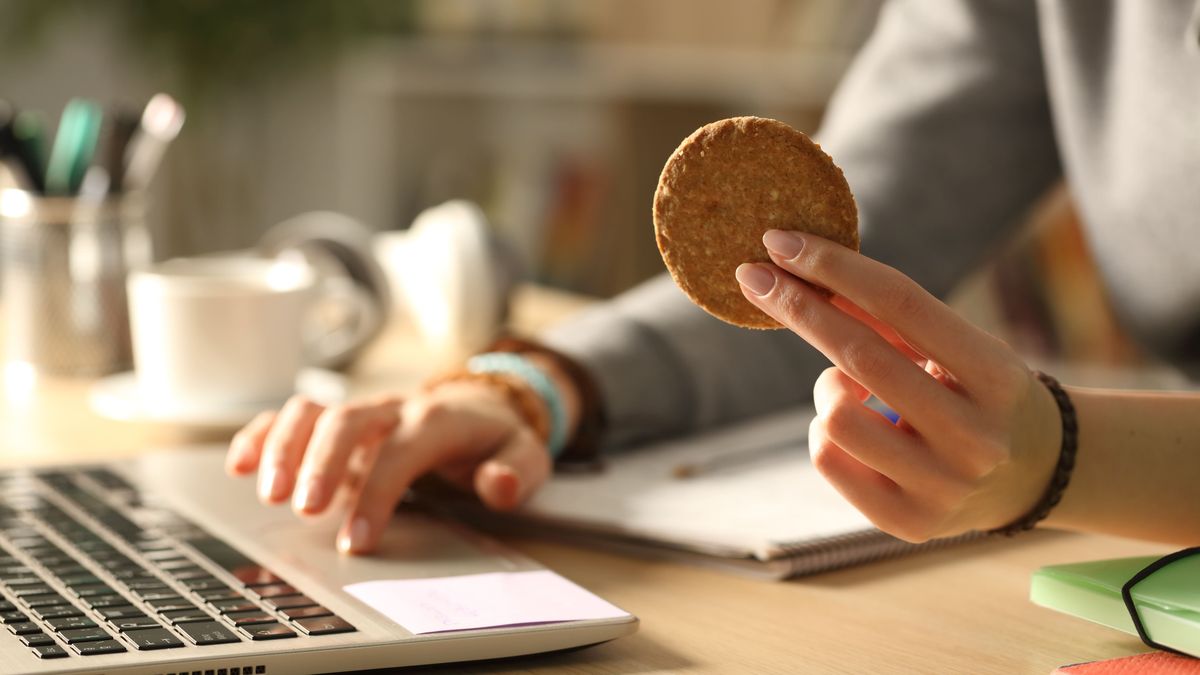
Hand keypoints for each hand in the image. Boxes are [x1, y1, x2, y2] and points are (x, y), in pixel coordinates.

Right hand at [224, 381, 552, 553]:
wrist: (485, 402)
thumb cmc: (496, 438)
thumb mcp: (527, 454)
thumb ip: (517, 471)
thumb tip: (496, 485)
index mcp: (439, 418)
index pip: (402, 450)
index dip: (377, 493)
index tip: (357, 541)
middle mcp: (394, 407)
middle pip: (348, 422)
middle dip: (321, 463)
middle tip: (305, 510)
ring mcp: (363, 409)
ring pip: (314, 410)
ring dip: (284, 446)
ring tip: (268, 493)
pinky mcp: (339, 417)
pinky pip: (294, 414)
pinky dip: (262, 433)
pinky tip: (237, 463)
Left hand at [735, 230, 1061, 540]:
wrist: (1033, 475)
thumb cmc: (977, 391)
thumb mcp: (955, 346)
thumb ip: (885, 316)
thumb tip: (798, 270)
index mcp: (996, 376)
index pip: (901, 303)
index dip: (834, 266)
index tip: (781, 241)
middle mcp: (976, 437)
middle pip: (859, 354)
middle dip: (797, 306)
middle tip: (753, 275)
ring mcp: (944, 487)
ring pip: (834, 414)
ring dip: (828, 388)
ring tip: (856, 391)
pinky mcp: (909, 523)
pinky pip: (826, 457)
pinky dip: (826, 430)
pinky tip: (858, 430)